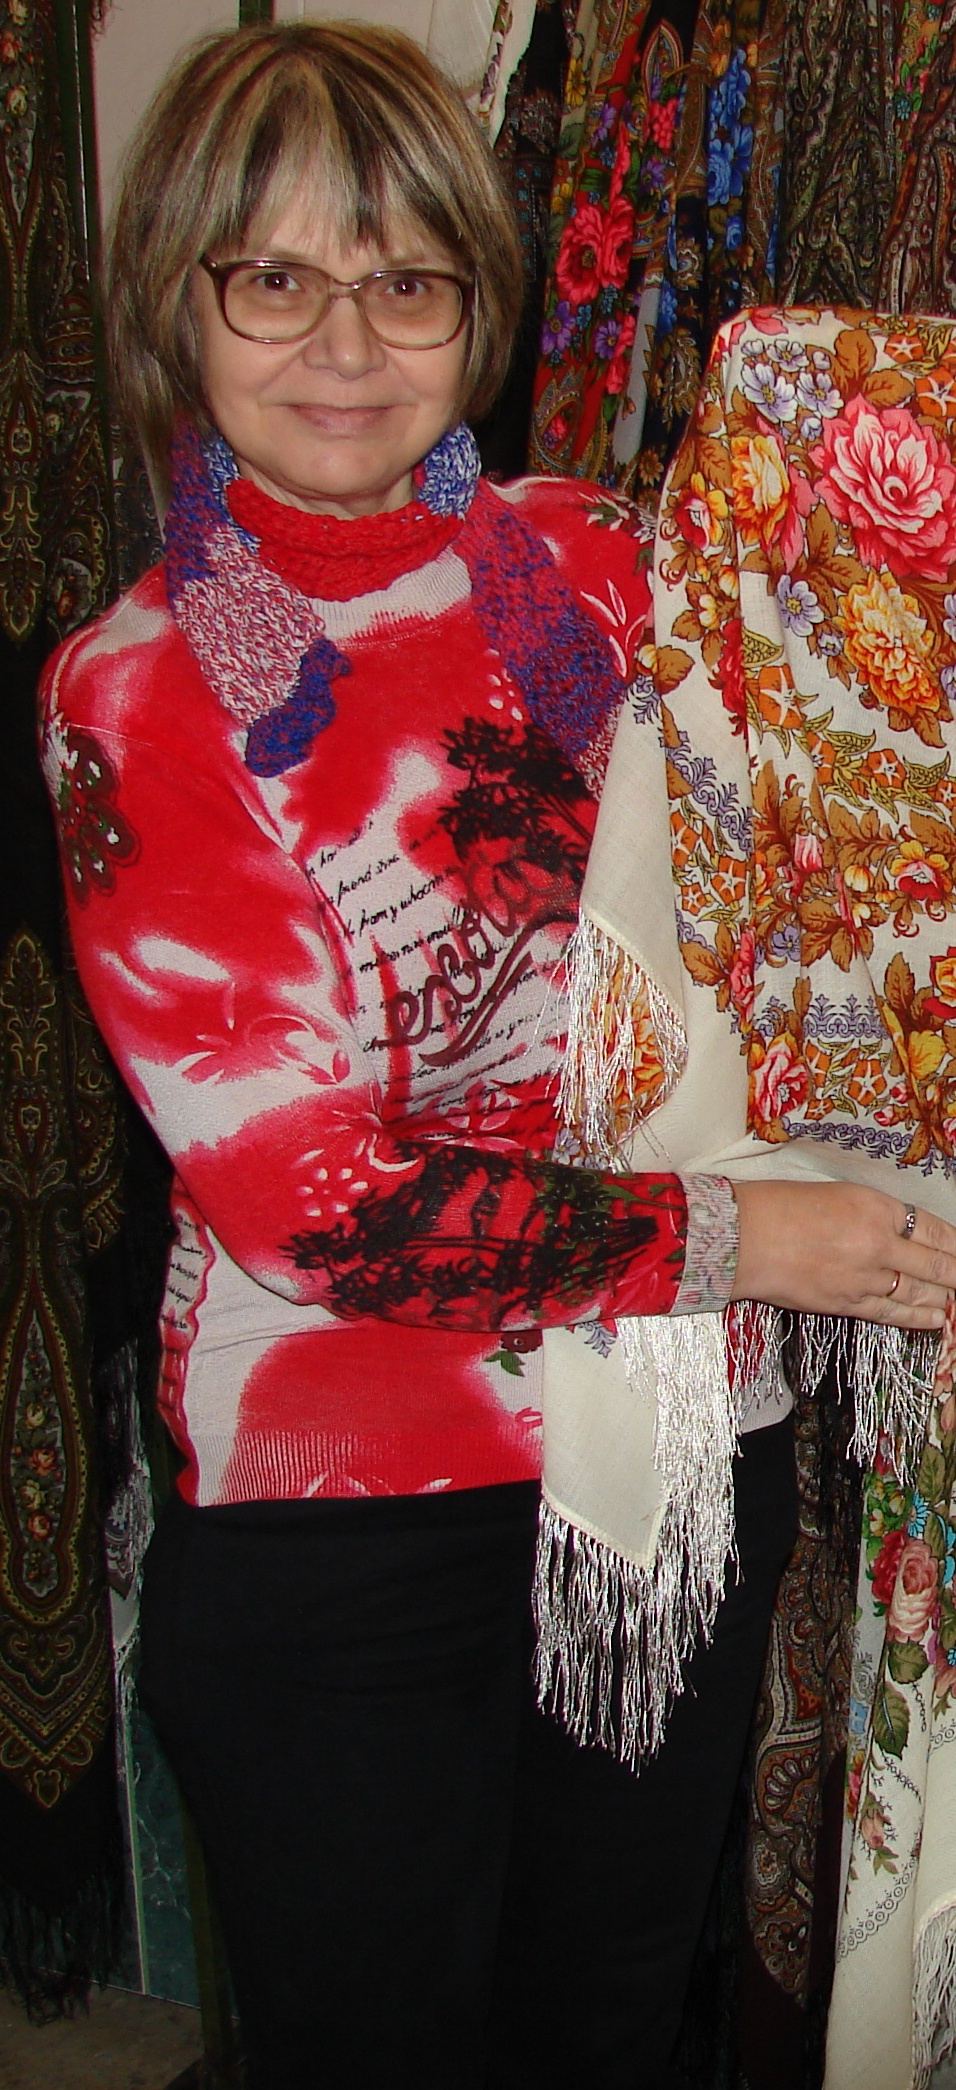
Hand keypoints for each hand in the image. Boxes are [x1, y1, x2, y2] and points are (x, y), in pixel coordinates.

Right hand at [730, 1180, 955, 1328]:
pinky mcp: (846, 1303)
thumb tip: (900, 1234)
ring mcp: (864, 1277)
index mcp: (875, 1208)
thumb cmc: (779, 1207)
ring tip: (955, 1300)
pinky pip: (892, 1313)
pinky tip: (934, 1318)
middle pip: (935, 1264)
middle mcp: (877, 1243)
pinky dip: (918, 1317)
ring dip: (943, 1298)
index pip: (933, 1229)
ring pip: (919, 1292)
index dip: (955, 1245)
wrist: (743, 1237)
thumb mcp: (838, 1195)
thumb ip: (874, 1215)